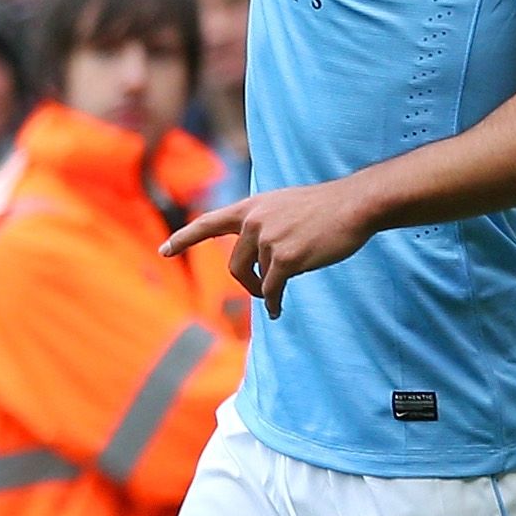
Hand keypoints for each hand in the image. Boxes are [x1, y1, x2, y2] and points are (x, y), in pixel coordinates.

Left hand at [162, 177, 375, 316]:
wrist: (353, 204)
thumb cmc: (324, 207)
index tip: (163, 252)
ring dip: (270, 288)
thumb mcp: (284, 205)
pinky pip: (271, 290)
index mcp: (250, 207)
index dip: (183, 238)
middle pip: (235, 266)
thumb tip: (258, 257)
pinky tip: (276, 311)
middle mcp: (253, 222)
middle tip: (260, 292)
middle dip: (247, 284)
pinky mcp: (284, 259)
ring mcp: (267, 240)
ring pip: (260, 278)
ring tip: (283, 290)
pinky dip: (272, 303)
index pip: (208, 223)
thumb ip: (264, 223)